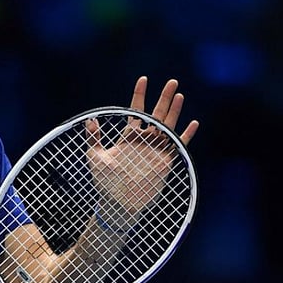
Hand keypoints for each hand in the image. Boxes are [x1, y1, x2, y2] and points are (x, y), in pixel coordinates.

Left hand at [86, 77, 198, 228]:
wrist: (118, 203)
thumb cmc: (104, 182)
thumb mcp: (95, 158)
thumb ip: (93, 139)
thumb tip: (89, 120)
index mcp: (128, 136)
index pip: (136, 110)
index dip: (140, 94)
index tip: (143, 79)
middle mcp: (144, 140)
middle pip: (156, 113)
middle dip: (164, 97)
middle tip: (172, 81)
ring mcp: (156, 150)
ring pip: (168, 125)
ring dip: (175, 111)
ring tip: (179, 95)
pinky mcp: (166, 161)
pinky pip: (178, 145)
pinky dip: (186, 135)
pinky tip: (193, 123)